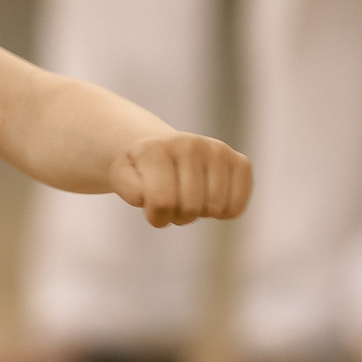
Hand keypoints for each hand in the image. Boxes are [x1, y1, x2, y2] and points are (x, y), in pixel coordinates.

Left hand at [112, 132, 250, 226]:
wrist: (161, 149)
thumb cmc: (140, 171)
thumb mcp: (121, 178)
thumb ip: (129, 189)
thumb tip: (148, 196)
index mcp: (156, 149)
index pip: (162, 202)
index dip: (156, 217)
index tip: (152, 211)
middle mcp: (190, 144)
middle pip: (189, 207)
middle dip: (177, 216)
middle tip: (171, 204)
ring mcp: (218, 150)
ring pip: (215, 209)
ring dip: (199, 214)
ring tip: (188, 198)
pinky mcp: (240, 161)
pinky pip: (236, 207)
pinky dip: (223, 213)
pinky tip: (209, 199)